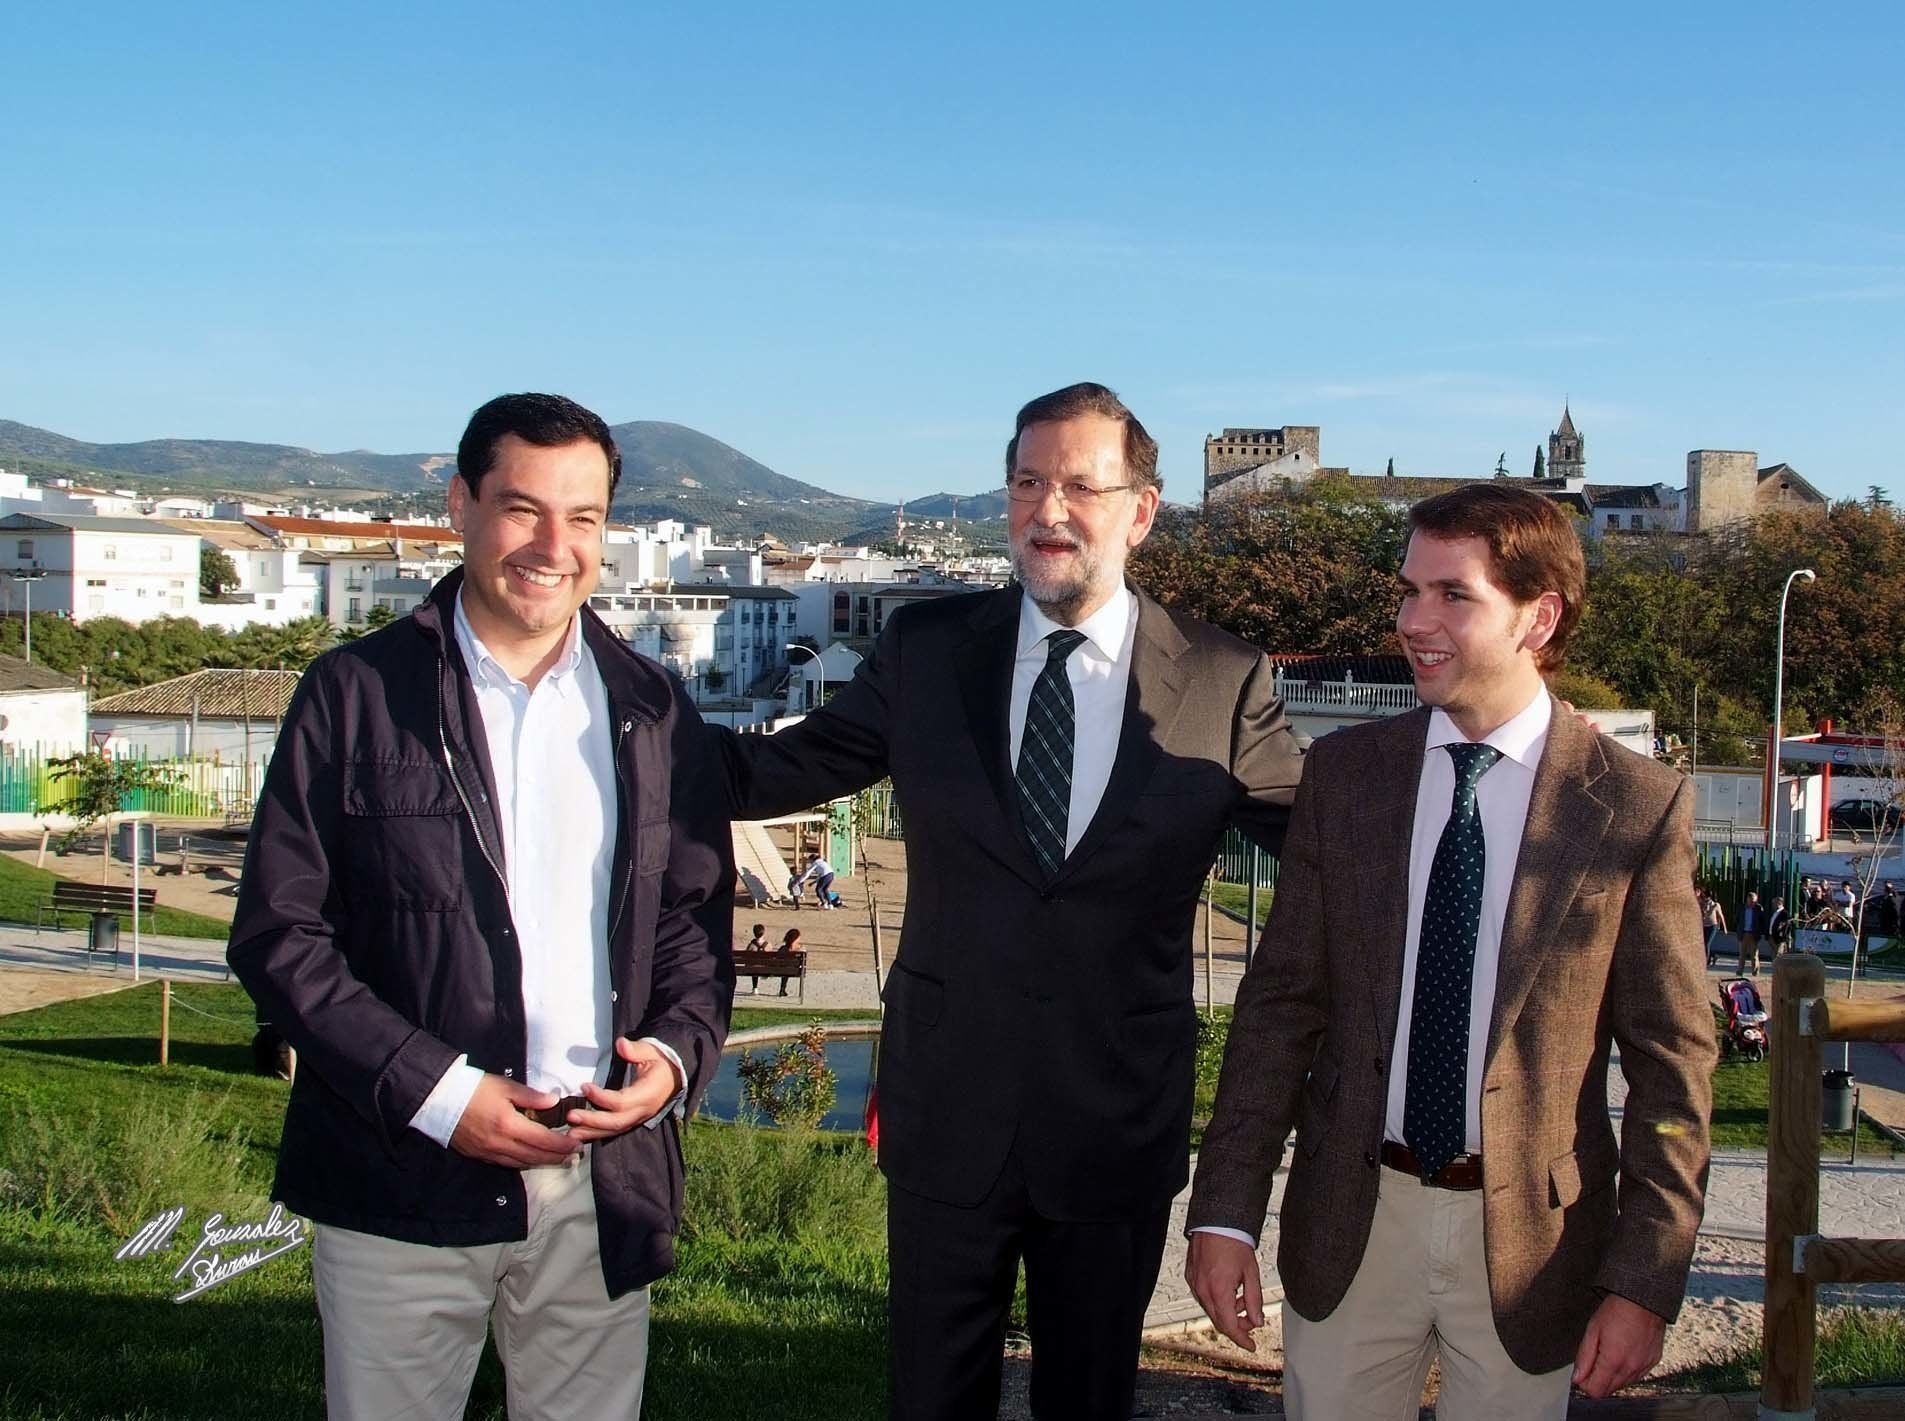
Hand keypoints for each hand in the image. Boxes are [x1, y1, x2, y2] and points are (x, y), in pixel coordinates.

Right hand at [448, 1073, 582, 1167]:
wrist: (440, 1099)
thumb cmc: (474, 1088)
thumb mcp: (505, 1086)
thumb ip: (531, 1096)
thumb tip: (553, 1102)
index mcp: (509, 1125)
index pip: (542, 1140)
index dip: (561, 1145)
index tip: (576, 1144)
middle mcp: (500, 1144)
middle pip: (534, 1156)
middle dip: (556, 1157)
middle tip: (573, 1156)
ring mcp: (489, 1152)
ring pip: (521, 1163)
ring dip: (541, 1163)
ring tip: (558, 1160)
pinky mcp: (479, 1155)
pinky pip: (506, 1163)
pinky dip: (523, 1163)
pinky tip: (531, 1159)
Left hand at [565, 1037, 683, 1142]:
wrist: (675, 1074)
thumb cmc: (661, 1061)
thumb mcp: (651, 1050)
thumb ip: (636, 1049)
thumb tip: (621, 1044)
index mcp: (649, 1093)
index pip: (622, 1101)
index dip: (601, 1097)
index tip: (584, 1086)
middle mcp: (644, 1110)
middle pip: (616, 1121)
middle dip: (592, 1121)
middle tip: (571, 1116)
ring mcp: (639, 1118)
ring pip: (614, 1130)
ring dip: (591, 1132)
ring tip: (570, 1134)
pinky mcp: (633, 1120)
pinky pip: (615, 1130)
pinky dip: (597, 1133)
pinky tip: (581, 1134)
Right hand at [1185, 1232, 1262, 1350]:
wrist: (1217, 1221)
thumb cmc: (1234, 1242)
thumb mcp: (1251, 1273)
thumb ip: (1254, 1300)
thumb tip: (1257, 1321)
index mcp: (1219, 1291)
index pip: (1230, 1326)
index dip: (1242, 1339)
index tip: (1251, 1346)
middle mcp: (1203, 1290)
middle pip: (1219, 1321)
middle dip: (1237, 1325)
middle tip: (1251, 1321)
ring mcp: (1194, 1283)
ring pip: (1211, 1310)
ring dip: (1227, 1312)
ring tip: (1242, 1298)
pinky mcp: (1191, 1276)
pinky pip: (1203, 1297)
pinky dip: (1217, 1301)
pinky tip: (1228, 1290)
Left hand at [1572, 1293, 1664, 1397]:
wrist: (1644, 1299)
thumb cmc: (1617, 1310)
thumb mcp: (1592, 1330)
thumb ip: (1584, 1358)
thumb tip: (1577, 1379)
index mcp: (1613, 1361)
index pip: (1595, 1391)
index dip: (1584, 1384)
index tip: (1581, 1373)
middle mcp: (1631, 1368)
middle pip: (1609, 1390)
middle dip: (1597, 1381)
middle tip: (1593, 1360)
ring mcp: (1644, 1367)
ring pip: (1623, 1385)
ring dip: (1612, 1376)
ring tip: (1609, 1353)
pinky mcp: (1653, 1362)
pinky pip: (1636, 1376)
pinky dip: (1626, 1371)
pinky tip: (1623, 1353)